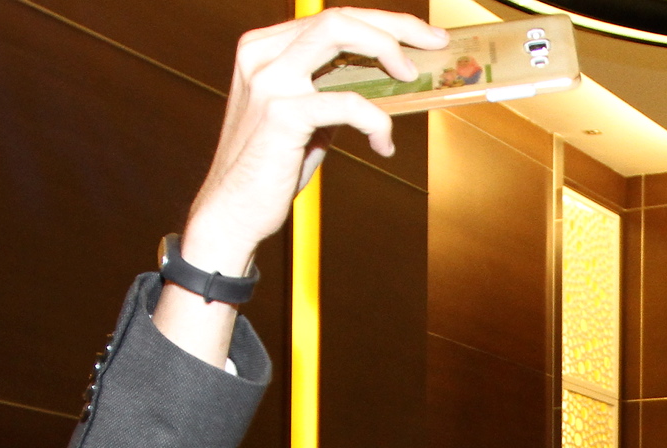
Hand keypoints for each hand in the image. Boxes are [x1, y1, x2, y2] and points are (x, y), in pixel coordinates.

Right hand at [156, 9, 448, 362]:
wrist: (232, 210)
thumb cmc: (272, 166)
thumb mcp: (305, 116)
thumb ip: (333, 90)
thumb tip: (386, 80)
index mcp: (265, 48)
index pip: (332, 19)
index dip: (382, 21)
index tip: (421, 34)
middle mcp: (262, 54)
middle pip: (339, 17)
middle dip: (394, 25)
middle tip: (433, 44)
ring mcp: (269, 79)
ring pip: (339, 35)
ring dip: (387, 52)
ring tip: (411, 79)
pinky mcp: (281, 112)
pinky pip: (347, 102)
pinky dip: (375, 120)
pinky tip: (383, 143)